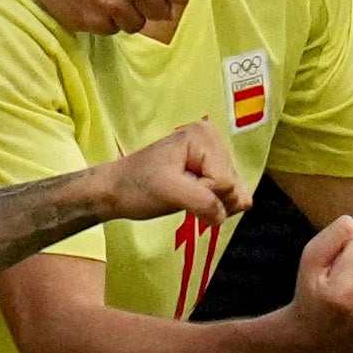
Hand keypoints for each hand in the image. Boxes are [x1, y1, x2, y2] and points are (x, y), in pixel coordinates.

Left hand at [102, 119, 246, 231]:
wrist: (117, 189)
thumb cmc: (137, 186)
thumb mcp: (169, 192)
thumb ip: (202, 202)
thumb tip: (223, 216)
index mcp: (205, 136)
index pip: (225, 180)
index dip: (205, 194)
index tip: (179, 190)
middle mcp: (214, 141)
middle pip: (234, 186)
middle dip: (212, 200)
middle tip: (183, 197)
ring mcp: (214, 157)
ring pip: (236, 194)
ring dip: (214, 205)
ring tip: (186, 198)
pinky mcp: (211, 172)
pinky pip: (230, 196)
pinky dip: (215, 206)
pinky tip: (194, 201)